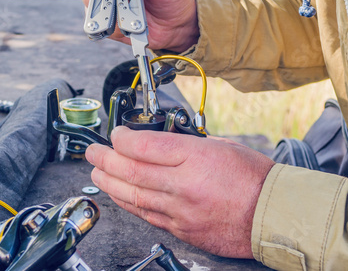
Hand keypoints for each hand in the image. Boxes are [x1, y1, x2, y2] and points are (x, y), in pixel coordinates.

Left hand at [85, 126, 274, 257]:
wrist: (273, 215)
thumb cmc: (252, 177)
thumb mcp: (219, 145)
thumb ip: (183, 145)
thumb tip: (153, 145)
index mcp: (196, 157)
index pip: (146, 146)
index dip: (122, 139)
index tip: (115, 135)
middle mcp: (184, 185)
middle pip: (132, 171)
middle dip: (105, 160)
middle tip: (92, 154)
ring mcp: (181, 210)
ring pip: (133, 195)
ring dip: (109, 183)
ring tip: (96, 173)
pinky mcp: (181, 229)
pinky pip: (147, 215)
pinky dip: (128, 203)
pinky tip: (118, 196)